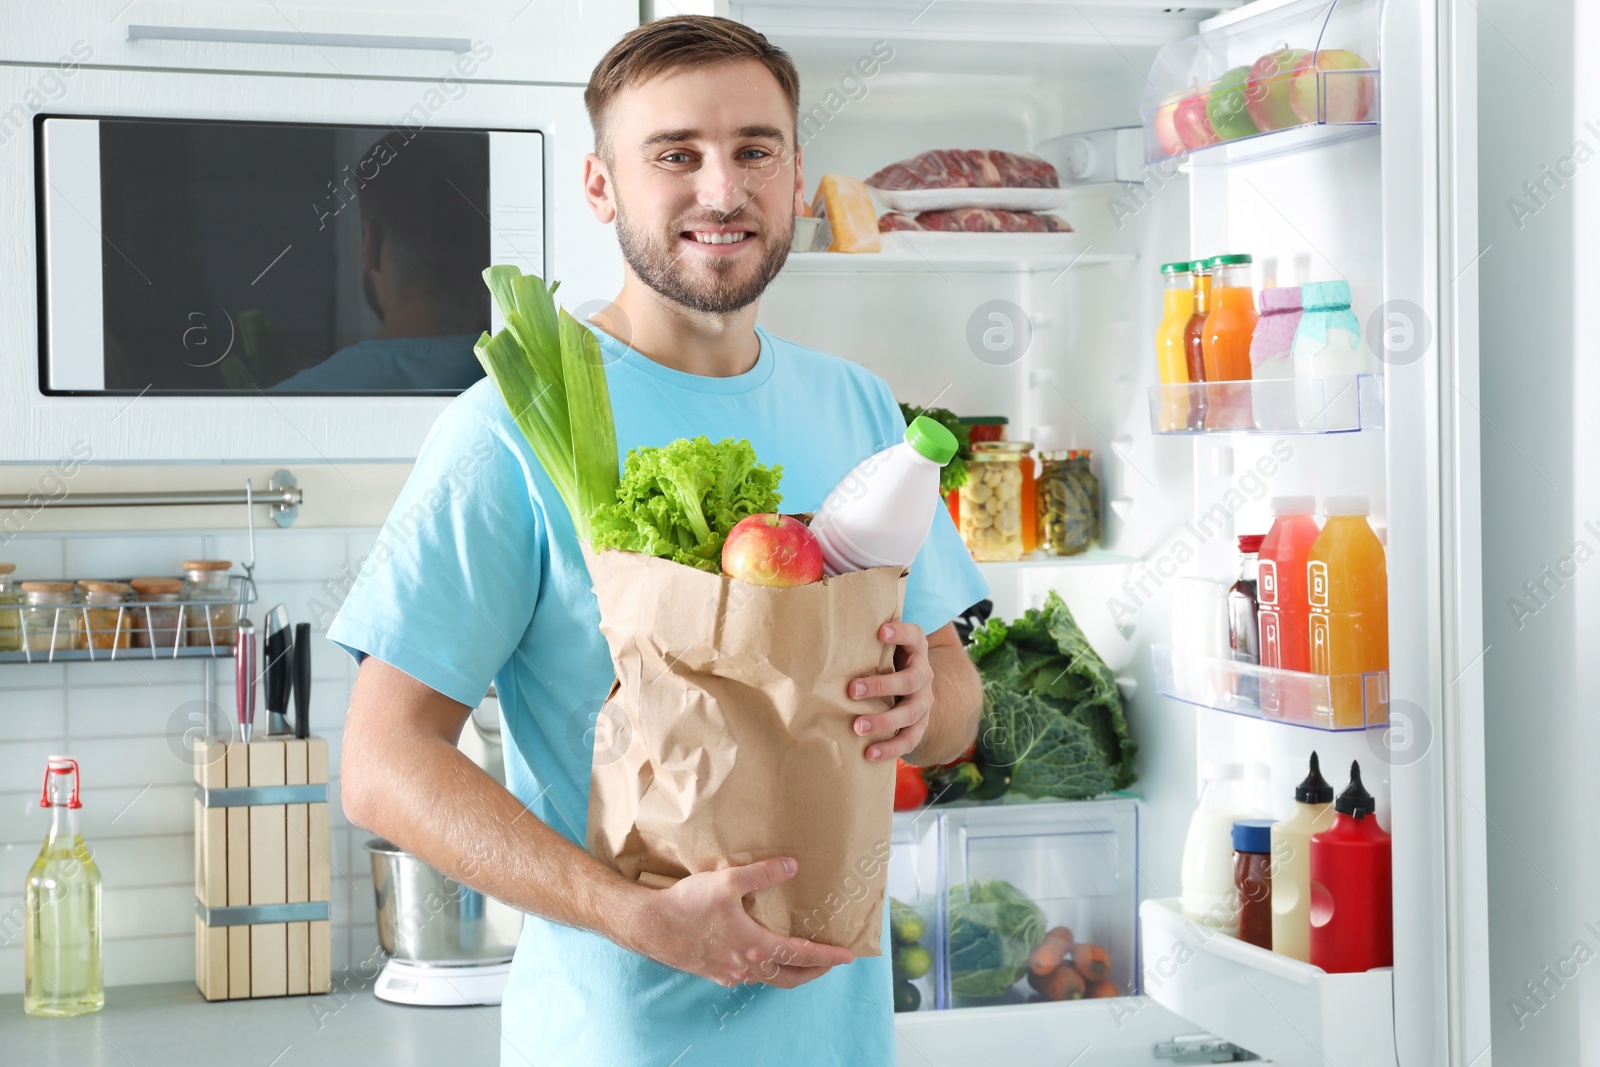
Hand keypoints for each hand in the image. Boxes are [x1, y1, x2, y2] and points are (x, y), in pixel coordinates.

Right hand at [632, 857, 854, 987]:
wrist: (649, 926)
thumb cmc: (687, 905)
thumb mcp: (727, 881)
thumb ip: (762, 874)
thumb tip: (793, 866)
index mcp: (754, 946)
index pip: (802, 956)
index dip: (827, 956)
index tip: (848, 957)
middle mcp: (746, 967)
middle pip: (790, 977)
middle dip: (814, 972)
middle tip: (830, 963)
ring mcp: (729, 973)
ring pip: (769, 979)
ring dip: (790, 971)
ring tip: (800, 958)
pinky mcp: (714, 973)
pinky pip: (748, 976)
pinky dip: (765, 970)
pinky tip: (760, 956)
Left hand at [849, 621, 932, 761]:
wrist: (911, 683)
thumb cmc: (885, 656)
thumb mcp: (881, 642)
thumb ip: (865, 633)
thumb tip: (826, 617)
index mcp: (916, 649)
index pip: (914, 636)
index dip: (900, 634)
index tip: (880, 631)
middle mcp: (924, 675)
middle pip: (909, 680)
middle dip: (881, 686)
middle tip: (852, 690)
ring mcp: (923, 702)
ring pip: (909, 713)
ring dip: (883, 721)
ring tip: (857, 727)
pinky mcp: (920, 725)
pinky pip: (910, 740)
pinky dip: (890, 748)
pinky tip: (869, 754)